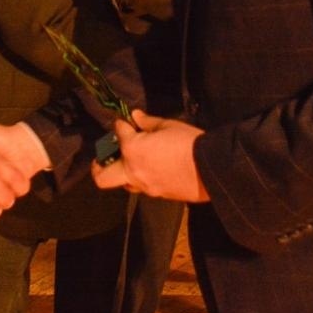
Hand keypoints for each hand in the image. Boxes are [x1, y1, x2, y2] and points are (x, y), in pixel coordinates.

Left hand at [92, 109, 209, 201]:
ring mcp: (145, 187)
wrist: (213, 169)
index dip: (121, 124)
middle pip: (102, 178)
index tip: (125, 122)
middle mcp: (133, 171)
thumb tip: (136, 117)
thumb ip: (148, 123)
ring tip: (134, 161)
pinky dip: (142, 177)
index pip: (119, 133)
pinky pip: (142, 187)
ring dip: (124, 172)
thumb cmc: (190, 143)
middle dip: (98, 166)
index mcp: (133, 150)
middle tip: (104, 157)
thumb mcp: (169, 126)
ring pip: (124, 184)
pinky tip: (153, 168)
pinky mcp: (158, 195)